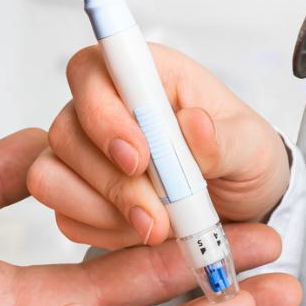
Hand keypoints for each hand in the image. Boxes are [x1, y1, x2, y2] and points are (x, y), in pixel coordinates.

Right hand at [29, 43, 290, 248]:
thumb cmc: (242, 158)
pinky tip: (142, 234)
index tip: (138, 159)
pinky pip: (67, 217)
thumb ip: (224, 140)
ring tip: (157, 227)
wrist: (245, 205)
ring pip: (53, 178)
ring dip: (104, 212)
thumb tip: (195, 124)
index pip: (91, 72)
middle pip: (65, 134)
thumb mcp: (252, 147)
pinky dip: (104, 234)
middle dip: (113, 184)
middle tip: (158, 216)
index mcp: (146, 78)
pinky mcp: (83, 196)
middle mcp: (106, 110)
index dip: (102, 114)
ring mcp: (87, 155)